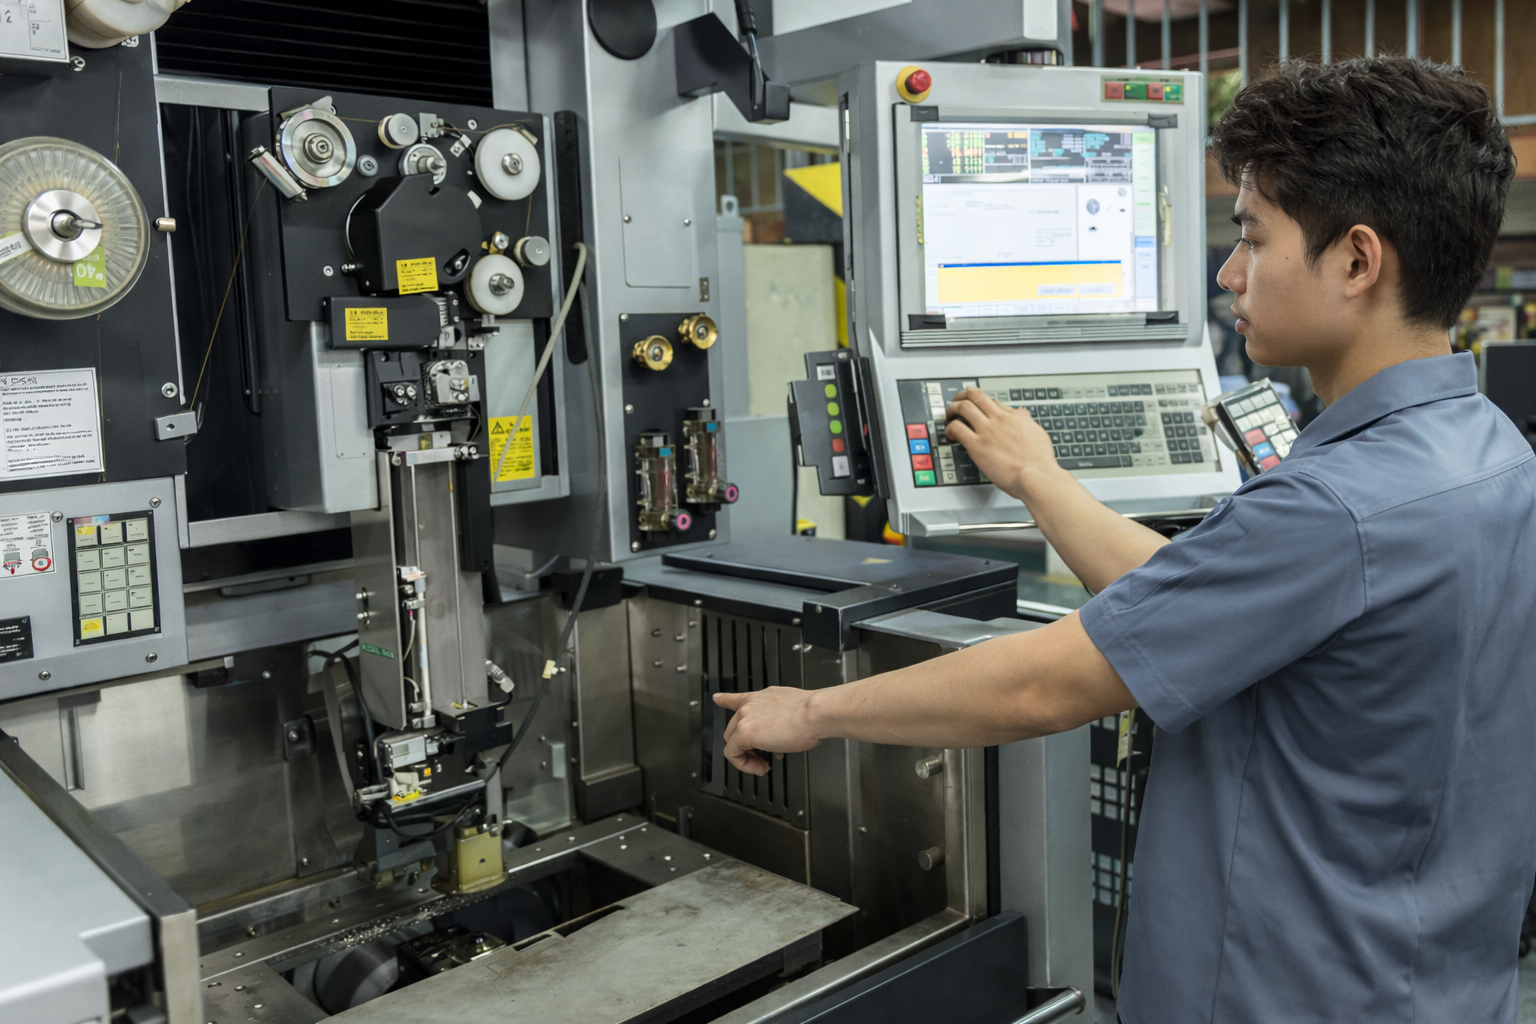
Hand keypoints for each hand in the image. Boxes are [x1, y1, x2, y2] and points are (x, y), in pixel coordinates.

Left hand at [713, 687, 821, 774]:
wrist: (815, 714)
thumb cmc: (812, 714)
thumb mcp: (794, 712)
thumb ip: (781, 723)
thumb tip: (782, 738)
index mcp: (762, 698)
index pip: (738, 698)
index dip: (725, 699)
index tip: (718, 698)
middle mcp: (751, 705)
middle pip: (733, 727)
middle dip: (747, 745)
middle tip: (763, 757)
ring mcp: (745, 718)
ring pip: (731, 741)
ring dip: (746, 757)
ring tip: (763, 765)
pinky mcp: (744, 733)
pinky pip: (733, 754)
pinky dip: (744, 765)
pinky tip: (759, 767)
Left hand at [943, 387, 1061, 499]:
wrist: (1037, 476)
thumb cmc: (1040, 461)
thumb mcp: (1038, 434)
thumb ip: (1027, 422)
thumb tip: (1023, 414)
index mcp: (1015, 416)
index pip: (993, 401)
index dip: (982, 405)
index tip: (978, 411)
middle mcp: (999, 419)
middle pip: (975, 395)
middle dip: (962, 396)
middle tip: (957, 403)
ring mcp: (987, 430)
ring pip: (963, 406)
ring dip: (952, 409)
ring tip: (949, 416)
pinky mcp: (977, 445)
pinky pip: (956, 428)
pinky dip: (949, 429)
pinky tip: (950, 436)